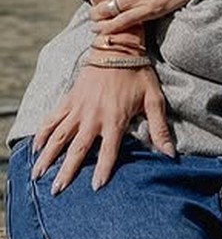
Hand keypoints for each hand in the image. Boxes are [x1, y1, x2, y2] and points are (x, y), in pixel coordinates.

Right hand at [31, 65, 173, 192]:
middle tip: (57, 191)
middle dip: (66, 171)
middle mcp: (93, 116)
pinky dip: (42, 133)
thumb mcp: (154, 99)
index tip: (96, 188)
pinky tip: (35, 148)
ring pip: (59, 136)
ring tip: (38, 175)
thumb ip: (160, 128)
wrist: (117, 47)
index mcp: (115, 118)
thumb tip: (170, 153)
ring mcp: (78, 108)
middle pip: (78, 149)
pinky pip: (52, 119)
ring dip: (48, 157)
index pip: (109, 150)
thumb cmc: (139, 74)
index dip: (104, 169)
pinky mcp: (69, 99)